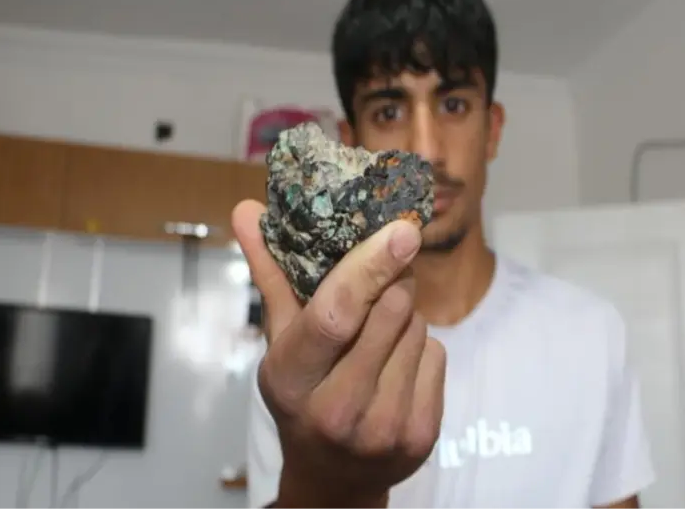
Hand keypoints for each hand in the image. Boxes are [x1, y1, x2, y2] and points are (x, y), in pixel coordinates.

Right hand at [232, 200, 445, 507]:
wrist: (334, 475)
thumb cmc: (302, 395)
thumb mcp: (280, 341)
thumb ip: (269, 274)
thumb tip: (246, 208)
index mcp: (292, 378)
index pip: (335, 315)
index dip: (369, 267)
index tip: (401, 230)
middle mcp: (337, 408)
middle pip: (390, 312)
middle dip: (392, 283)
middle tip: (382, 281)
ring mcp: (383, 427)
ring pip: (418, 329)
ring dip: (405, 318)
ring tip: (378, 340)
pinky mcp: (421, 435)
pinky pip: (438, 356)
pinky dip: (422, 349)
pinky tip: (396, 368)